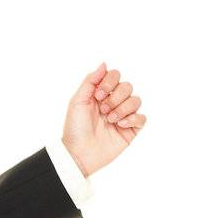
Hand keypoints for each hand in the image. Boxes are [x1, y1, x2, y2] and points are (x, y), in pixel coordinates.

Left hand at [62, 62, 145, 176]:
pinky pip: (142, 117)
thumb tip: (104, 64)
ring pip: (136, 100)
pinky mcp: (131, 130)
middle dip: (116, 97)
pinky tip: (120, 125)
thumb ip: (90, 81)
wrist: (78, 153)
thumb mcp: (77, 101)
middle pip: (127, 86)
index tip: (99, 95)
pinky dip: (133, 119)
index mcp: (101, 94)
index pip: (115, 75)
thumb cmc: (75, 129)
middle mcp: (113, 102)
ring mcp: (123, 116)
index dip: (110, 82)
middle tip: (103, 110)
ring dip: (123, 108)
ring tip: (110, 120)